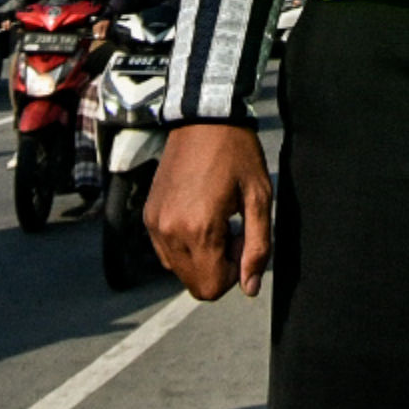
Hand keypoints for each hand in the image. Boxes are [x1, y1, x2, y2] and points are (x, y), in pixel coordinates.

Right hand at [147, 122, 271, 299]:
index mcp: (199, 229)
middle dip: (218, 267)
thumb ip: (258, 247)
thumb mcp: (259, 198)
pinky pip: (165, 252)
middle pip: (195, 284)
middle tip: (232, 230)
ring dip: (201, 257)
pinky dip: (184, 245)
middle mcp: (170, 231)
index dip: (234, 274)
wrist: (205, 119)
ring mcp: (155, 224)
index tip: (242, 240)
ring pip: (178, 270)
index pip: (211, 288)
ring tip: (216, 220)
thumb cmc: (237, 154)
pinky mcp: (148, 215)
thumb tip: (250, 289)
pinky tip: (199, 214)